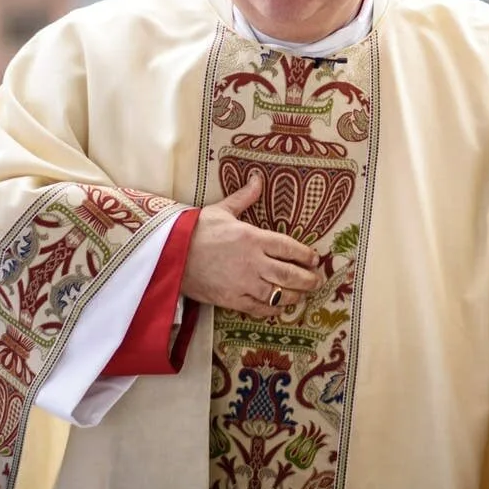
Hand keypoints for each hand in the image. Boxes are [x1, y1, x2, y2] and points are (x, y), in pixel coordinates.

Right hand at [181, 174, 324, 317]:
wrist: (171, 255)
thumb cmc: (196, 230)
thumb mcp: (222, 210)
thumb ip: (245, 197)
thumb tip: (258, 178)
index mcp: (252, 237)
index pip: (288, 247)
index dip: (305, 255)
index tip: (314, 259)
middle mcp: (253, 262)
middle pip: (289, 274)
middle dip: (308, 279)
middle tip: (317, 281)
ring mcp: (243, 283)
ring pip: (278, 294)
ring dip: (295, 296)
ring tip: (303, 296)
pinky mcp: (231, 300)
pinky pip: (258, 308)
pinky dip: (272, 309)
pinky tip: (279, 308)